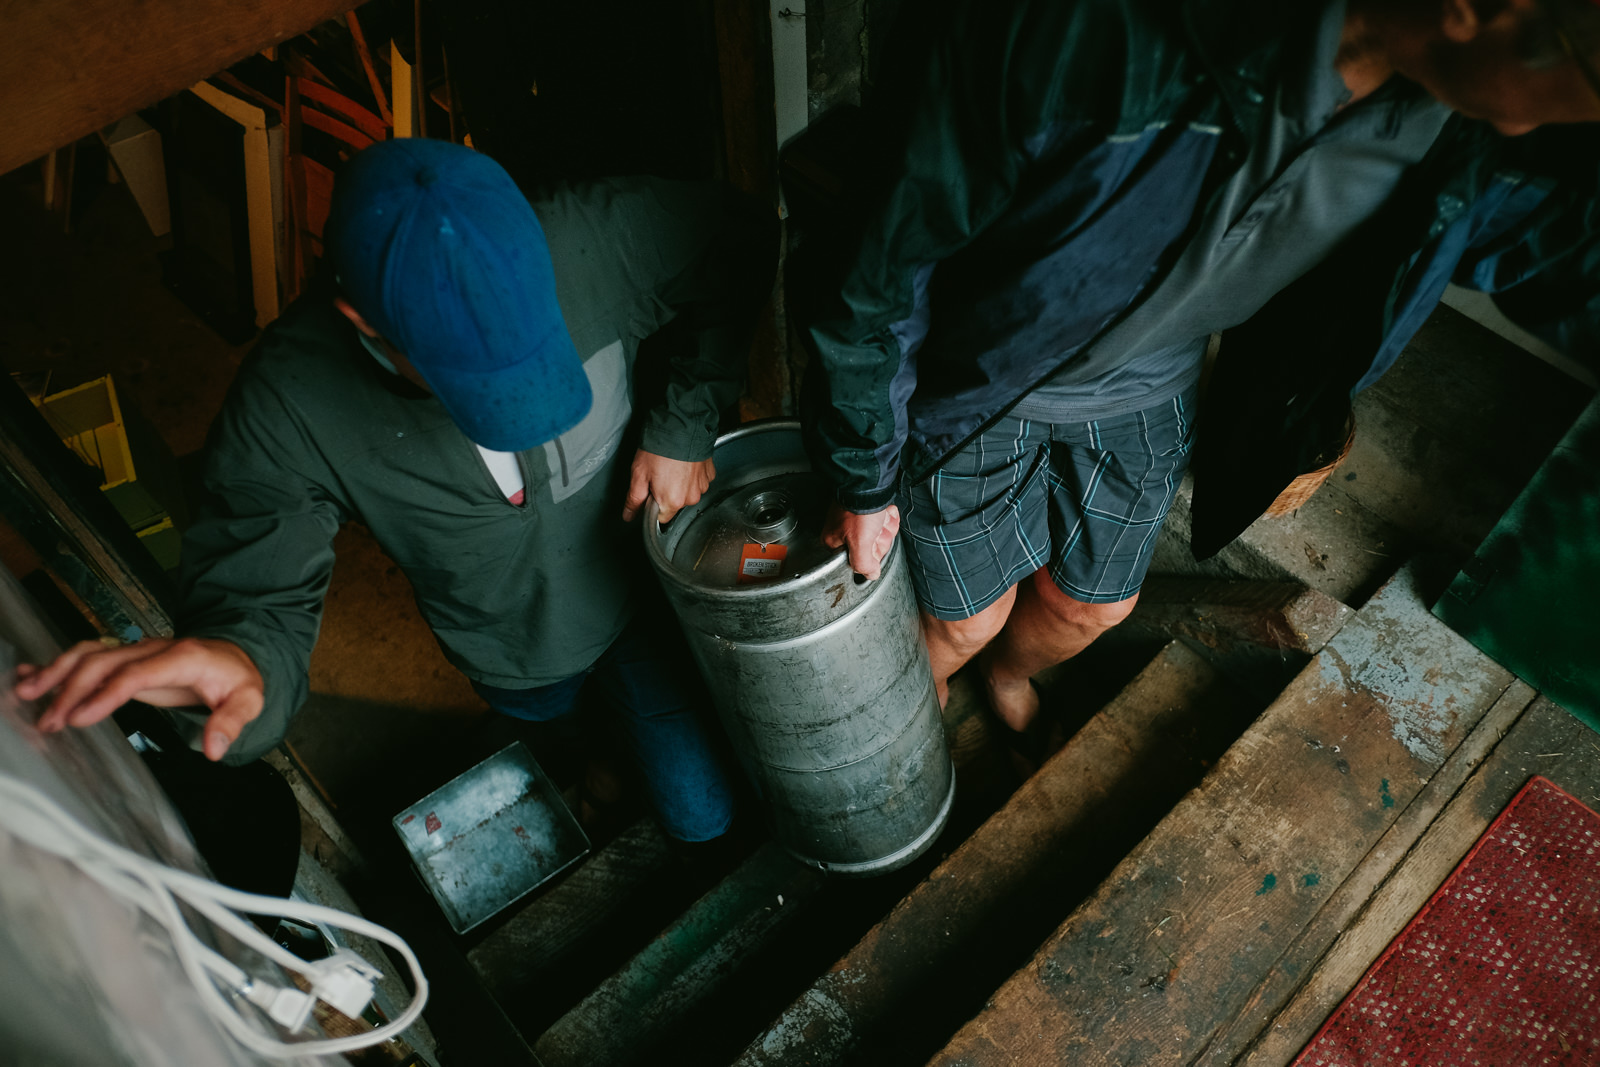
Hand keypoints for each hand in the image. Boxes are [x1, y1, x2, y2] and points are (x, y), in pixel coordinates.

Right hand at [15, 637, 265, 761]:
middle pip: (102, 662)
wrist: (235, 654)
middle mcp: (153, 648)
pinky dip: (58, 663)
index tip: (78, 718)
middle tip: (48, 721)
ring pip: (89, 653)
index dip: (104, 695)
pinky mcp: (127, 656)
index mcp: (182, 658)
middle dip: (70, 689)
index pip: (135, 674)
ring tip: (26, 692)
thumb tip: (214, 749)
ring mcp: (137, 650)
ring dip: (56, 671)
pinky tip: (32, 673)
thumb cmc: (237, 678)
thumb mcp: (249, 699)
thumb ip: (231, 722)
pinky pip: (89, 654)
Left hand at [623, 450, 715, 522]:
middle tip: (658, 474)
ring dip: (679, 484)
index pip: (660, 518)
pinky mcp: (709, 475)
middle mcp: (690, 498)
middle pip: (674, 505)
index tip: (649, 491)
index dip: (652, 505)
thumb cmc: (659, 448)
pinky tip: (682, 463)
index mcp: (672, 502)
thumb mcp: (639, 474)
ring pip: (687, 493)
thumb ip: (634, 499)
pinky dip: (690, 475)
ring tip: (671, 466)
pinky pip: (697, 481)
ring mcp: (702, 486)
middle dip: (666, 494)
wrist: (682, 425)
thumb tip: (628, 515)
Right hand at [822, 502, 901, 580]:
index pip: (858, 559)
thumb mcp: (859, 543)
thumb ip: (862, 565)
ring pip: (878, 533)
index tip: (872, 543)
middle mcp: (842, 532)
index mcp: (833, 542)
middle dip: (880, 537)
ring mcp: (854, 520)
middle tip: (876, 528)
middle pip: (870, 546)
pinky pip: (882, 519)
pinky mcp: (865, 510)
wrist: (868, 484)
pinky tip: (885, 511)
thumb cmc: (858, 509)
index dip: (871, 552)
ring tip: (880, 517)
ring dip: (885, 525)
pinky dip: (888, 515)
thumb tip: (870, 575)